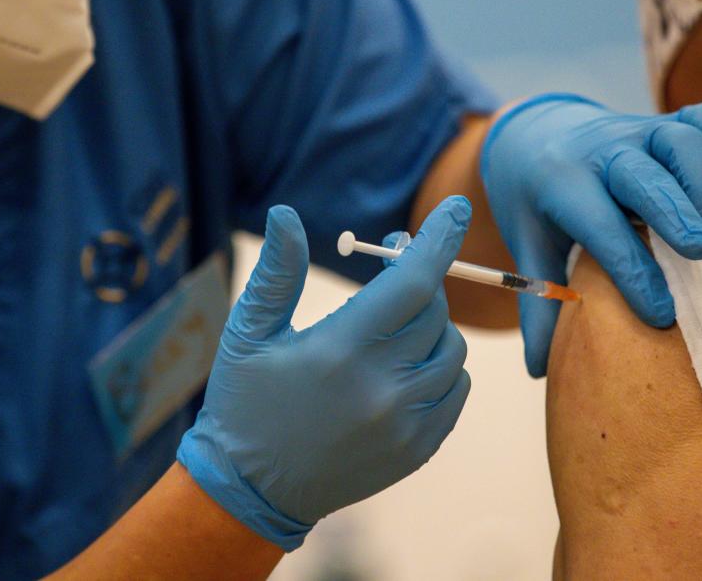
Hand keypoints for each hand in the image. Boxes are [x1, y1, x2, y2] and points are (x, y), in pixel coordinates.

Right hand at [177, 197, 472, 550]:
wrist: (252, 493)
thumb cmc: (244, 404)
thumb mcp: (248, 334)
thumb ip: (277, 272)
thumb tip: (286, 213)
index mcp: (341, 350)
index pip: (412, 282)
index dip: (438, 240)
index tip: (457, 208)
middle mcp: (383, 387)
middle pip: (434, 310)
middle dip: (420, 277)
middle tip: (394, 264)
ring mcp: (406, 423)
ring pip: (452, 349)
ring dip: (432, 324)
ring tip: (394, 322)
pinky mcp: (418, 448)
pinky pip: (455, 389)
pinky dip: (442, 366)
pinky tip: (406, 362)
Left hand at [480, 94, 701, 376]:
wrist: (534, 133)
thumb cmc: (537, 201)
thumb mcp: (527, 245)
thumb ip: (538, 302)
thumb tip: (539, 371)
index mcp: (560, 183)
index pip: (599, 224)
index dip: (633, 270)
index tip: (661, 315)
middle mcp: (601, 150)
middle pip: (643, 172)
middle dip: (676, 212)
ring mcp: (636, 130)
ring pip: (680, 139)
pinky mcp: (666, 121)